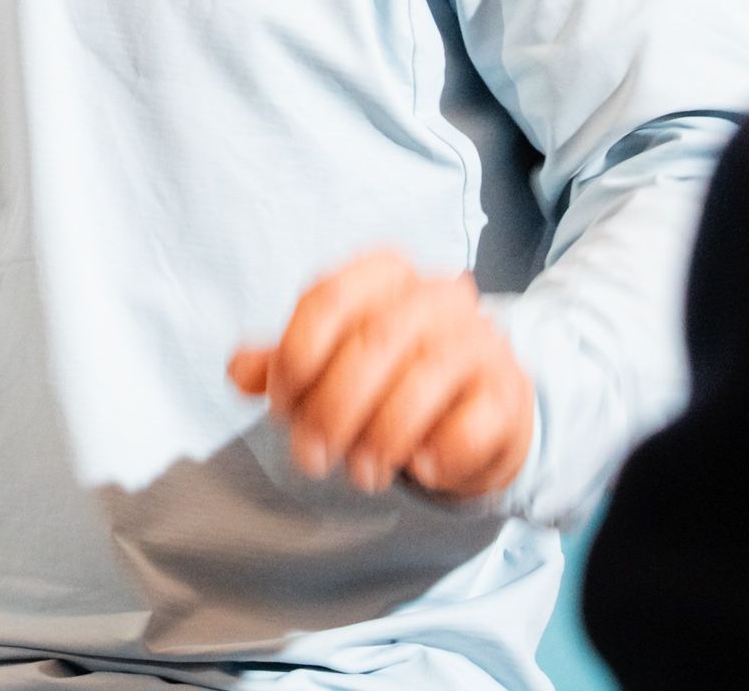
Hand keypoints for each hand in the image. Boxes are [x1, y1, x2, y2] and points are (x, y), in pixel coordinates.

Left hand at [226, 250, 532, 502]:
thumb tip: (238, 371)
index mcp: (386, 274)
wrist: (477, 414)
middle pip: (372, 341)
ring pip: (424, 378)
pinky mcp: (510, 393)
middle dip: (331, 409)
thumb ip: (285, 364)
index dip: (294, 358)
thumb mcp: (332, 365)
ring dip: (380, 437)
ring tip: (360, 473)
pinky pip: (473, 421)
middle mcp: (437, 295)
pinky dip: (439, 452)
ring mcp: (480, 341)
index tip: (281, 409)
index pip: (328, 298)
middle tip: (311, 458)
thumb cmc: (393, 381)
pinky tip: (421, 468)